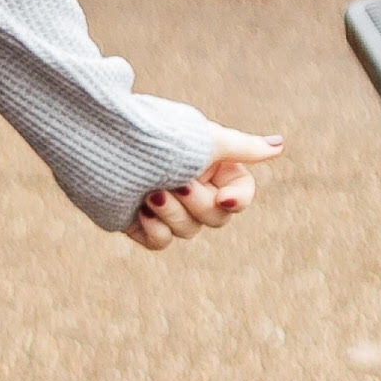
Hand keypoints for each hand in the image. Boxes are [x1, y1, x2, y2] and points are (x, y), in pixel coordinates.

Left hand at [130, 126, 278, 252]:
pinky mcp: (140, 220)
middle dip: (197, 203)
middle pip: (216, 218)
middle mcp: (190, 183)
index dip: (236, 200)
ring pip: (189, 231)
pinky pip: (161, 241)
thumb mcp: (206, 141)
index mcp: (210, 163)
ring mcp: (165, 204)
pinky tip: (139, 209)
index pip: (240, 193)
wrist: (101, 144)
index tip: (223, 199)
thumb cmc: (158, 138)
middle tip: (176, 182)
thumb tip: (279, 146)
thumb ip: (244, 147)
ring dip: (172, 213)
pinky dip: (153, 228)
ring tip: (150, 191)